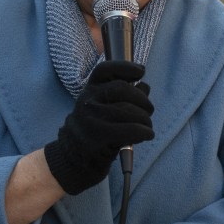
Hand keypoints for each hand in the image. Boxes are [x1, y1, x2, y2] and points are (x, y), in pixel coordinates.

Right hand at [44, 60, 154, 194]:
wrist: (74, 155)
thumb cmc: (95, 126)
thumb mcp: (103, 105)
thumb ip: (124, 94)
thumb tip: (144, 86)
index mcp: (90, 88)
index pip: (106, 69)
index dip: (125, 67)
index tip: (141, 72)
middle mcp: (88, 99)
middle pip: (122, 89)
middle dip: (142, 99)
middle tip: (149, 110)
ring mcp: (92, 117)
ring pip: (128, 111)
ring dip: (145, 119)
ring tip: (147, 126)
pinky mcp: (99, 136)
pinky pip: (130, 130)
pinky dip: (144, 131)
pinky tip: (147, 134)